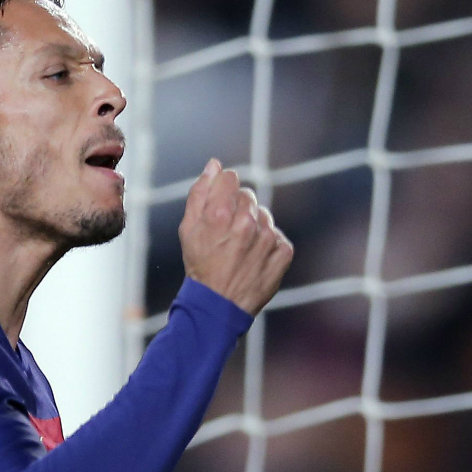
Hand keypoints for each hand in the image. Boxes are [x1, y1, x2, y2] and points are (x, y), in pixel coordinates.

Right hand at [179, 159, 293, 314]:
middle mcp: (245, 224)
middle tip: (228, 233)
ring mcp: (267, 239)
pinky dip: (269, 245)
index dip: (223, 189)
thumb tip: (214, 165)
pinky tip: (254, 258)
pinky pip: (278, 236)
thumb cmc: (200, 265)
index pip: (230, 178)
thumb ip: (200, 193)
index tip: (220, 205)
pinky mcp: (283, 253)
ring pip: (264, 215)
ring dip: (254, 227)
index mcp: (219, 215)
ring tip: (241, 249)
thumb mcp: (188, 229)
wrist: (218, 305)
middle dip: (238, 209)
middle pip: (248, 196)